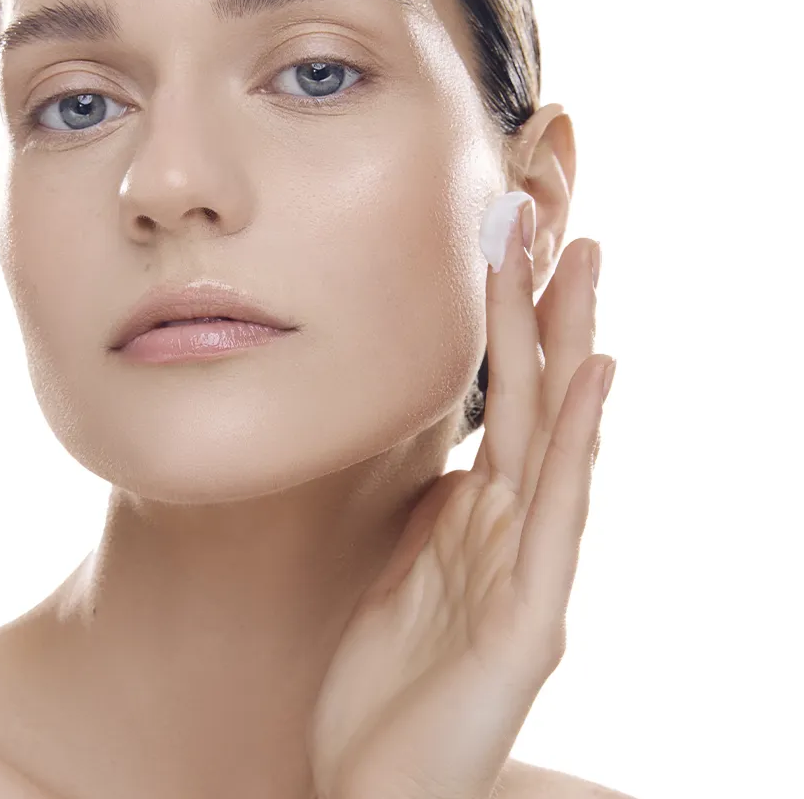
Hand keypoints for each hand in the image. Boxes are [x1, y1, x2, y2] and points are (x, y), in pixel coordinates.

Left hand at [308, 195, 614, 798]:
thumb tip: (451, 457)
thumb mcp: (404, 572)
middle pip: (532, 399)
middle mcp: (510, 531)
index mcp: (474, 518)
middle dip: (544, 310)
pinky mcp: (530, 624)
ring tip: (583, 264)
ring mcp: (525, 573)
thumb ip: (435, 514)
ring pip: (552, 438)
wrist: (370, 791)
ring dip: (569, 346)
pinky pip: (558, 518)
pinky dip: (577, 443)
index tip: (500, 244)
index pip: (498, 401)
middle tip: (554, 220)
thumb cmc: (383, 685)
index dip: (502, 324)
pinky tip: (592, 378)